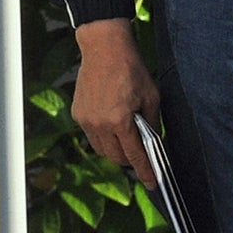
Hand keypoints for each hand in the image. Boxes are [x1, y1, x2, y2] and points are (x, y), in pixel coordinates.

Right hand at [72, 17, 162, 187]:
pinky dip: (103, 136)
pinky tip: (112, 124)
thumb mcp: (151, 96)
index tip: (153, 183)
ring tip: (126, 138)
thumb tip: (153, 143)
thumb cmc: (132, 70)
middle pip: (115, 158)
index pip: (134, 155)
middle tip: (141, 154)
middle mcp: (99, 124)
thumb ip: (152, 123)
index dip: (145, 171)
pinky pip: (92, 136)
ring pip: (102, 150)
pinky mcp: (78, 114)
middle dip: (130, 160)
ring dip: (115, 150)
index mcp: (120, 120)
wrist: (105, 49)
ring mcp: (86, 120)